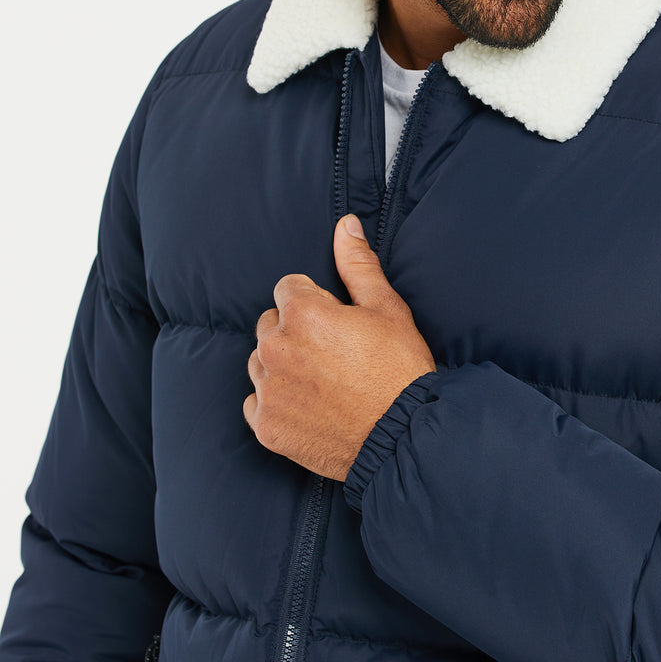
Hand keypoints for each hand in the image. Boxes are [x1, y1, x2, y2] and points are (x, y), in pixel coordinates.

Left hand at [244, 214, 435, 479]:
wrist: (404, 437)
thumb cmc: (400, 371)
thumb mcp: (387, 309)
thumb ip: (358, 264)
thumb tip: (346, 224)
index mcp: (302, 313)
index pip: (288, 289)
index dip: (316, 303)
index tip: (337, 324)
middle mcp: (275, 348)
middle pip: (270, 324)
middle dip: (294, 332)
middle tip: (333, 354)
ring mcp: (267, 390)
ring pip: (260, 362)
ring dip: (281, 365)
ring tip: (322, 381)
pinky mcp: (265, 425)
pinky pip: (256, 402)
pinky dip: (276, 402)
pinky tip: (309, 406)